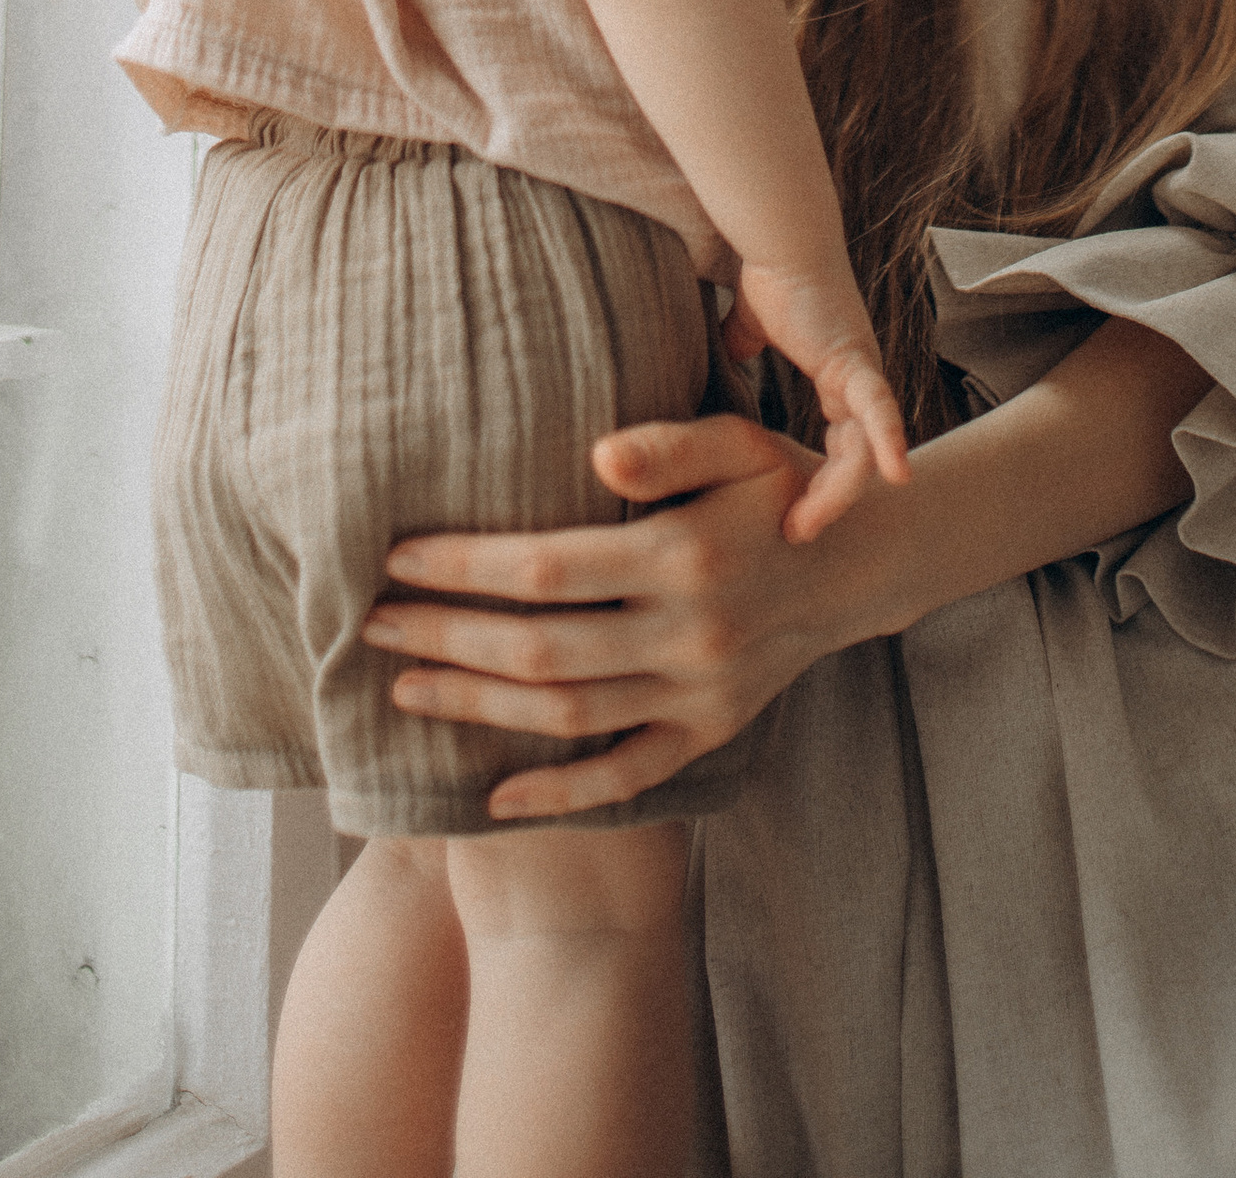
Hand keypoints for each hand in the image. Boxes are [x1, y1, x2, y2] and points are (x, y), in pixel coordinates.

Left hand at [362, 408, 910, 820]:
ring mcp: (698, 696)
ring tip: (404, 688)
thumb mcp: (740, 440)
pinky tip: (493, 794)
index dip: (464, 564)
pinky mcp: (708, 735)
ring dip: (478, 707)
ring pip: (568, 716)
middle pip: (541, 650)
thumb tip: (595, 452)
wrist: (862, 566)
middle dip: (446, 638)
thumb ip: (669, 444)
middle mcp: (689, 635)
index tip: (397, 555)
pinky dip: (558, 794)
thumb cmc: (782, 484)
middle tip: (372, 624)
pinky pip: (625, 777)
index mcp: (686, 555)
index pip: (546, 567)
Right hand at [731, 261, 911, 538]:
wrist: (782, 240)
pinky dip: (889, 442)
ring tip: (807, 523)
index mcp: (840, 378)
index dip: (821, 482)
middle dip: (827, 501)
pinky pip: (878, 410)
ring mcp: (864, 375)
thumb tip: (722, 356)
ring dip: (839, 492)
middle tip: (797, 533)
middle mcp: (860, 383)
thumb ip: (741, 345)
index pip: (841, 445)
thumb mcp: (750, 325)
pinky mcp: (858, 362)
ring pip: (863, 451)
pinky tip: (895, 474)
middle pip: (854, 460)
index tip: (791, 517)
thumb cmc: (771, 274)